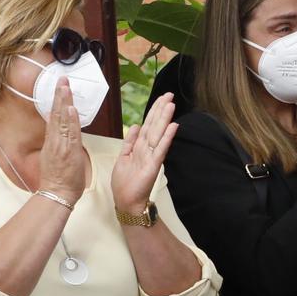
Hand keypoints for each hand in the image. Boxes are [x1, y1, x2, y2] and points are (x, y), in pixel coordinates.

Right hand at [37, 80, 89, 205]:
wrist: (56, 195)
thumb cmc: (58, 180)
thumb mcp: (55, 158)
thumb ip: (58, 143)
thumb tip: (62, 132)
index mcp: (53, 142)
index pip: (55, 117)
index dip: (57, 101)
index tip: (60, 87)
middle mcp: (55, 141)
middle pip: (57, 114)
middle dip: (60, 95)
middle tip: (63, 79)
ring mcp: (61, 145)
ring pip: (62, 120)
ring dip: (64, 102)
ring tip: (65, 87)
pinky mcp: (68, 152)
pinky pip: (70, 133)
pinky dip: (70, 120)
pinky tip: (70, 108)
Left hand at [112, 92, 178, 214]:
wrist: (126, 201)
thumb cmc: (124, 183)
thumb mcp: (123, 157)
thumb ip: (129, 141)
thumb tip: (135, 125)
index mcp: (139, 146)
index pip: (148, 123)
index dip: (154, 110)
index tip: (162, 97)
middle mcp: (147, 149)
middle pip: (155, 125)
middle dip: (161, 109)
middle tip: (169, 94)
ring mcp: (151, 156)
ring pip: (158, 133)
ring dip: (165, 119)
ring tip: (171, 104)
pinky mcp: (153, 166)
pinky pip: (160, 149)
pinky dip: (167, 137)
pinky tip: (173, 126)